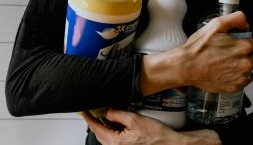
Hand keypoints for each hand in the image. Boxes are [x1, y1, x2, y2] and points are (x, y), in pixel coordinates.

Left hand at [82, 108, 221, 144]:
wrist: (168, 144)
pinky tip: (116, 122)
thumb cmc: (155, 135)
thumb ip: (117, 115)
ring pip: (107, 136)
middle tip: (94, 111)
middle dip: (96, 122)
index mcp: (115, 142)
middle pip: (100, 133)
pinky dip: (112, 130)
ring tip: (106, 114)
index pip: (96, 128)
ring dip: (105, 125)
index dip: (88, 118)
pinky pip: (114, 138)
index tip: (83, 111)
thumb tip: (106, 112)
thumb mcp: (134, 119)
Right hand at [140, 11, 252, 94]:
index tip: (235, 43)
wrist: (186, 67)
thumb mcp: (215, 25)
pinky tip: (225, 71)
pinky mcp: (234, 87)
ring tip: (226, 62)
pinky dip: (237, 76)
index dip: (245, 41)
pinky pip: (243, 81)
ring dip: (241, 65)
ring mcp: (240, 77)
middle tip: (229, 52)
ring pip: (249, 69)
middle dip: (245, 53)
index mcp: (243, 47)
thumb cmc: (198, 48)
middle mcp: (245, 63)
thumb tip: (245, 22)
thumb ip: (235, 19)